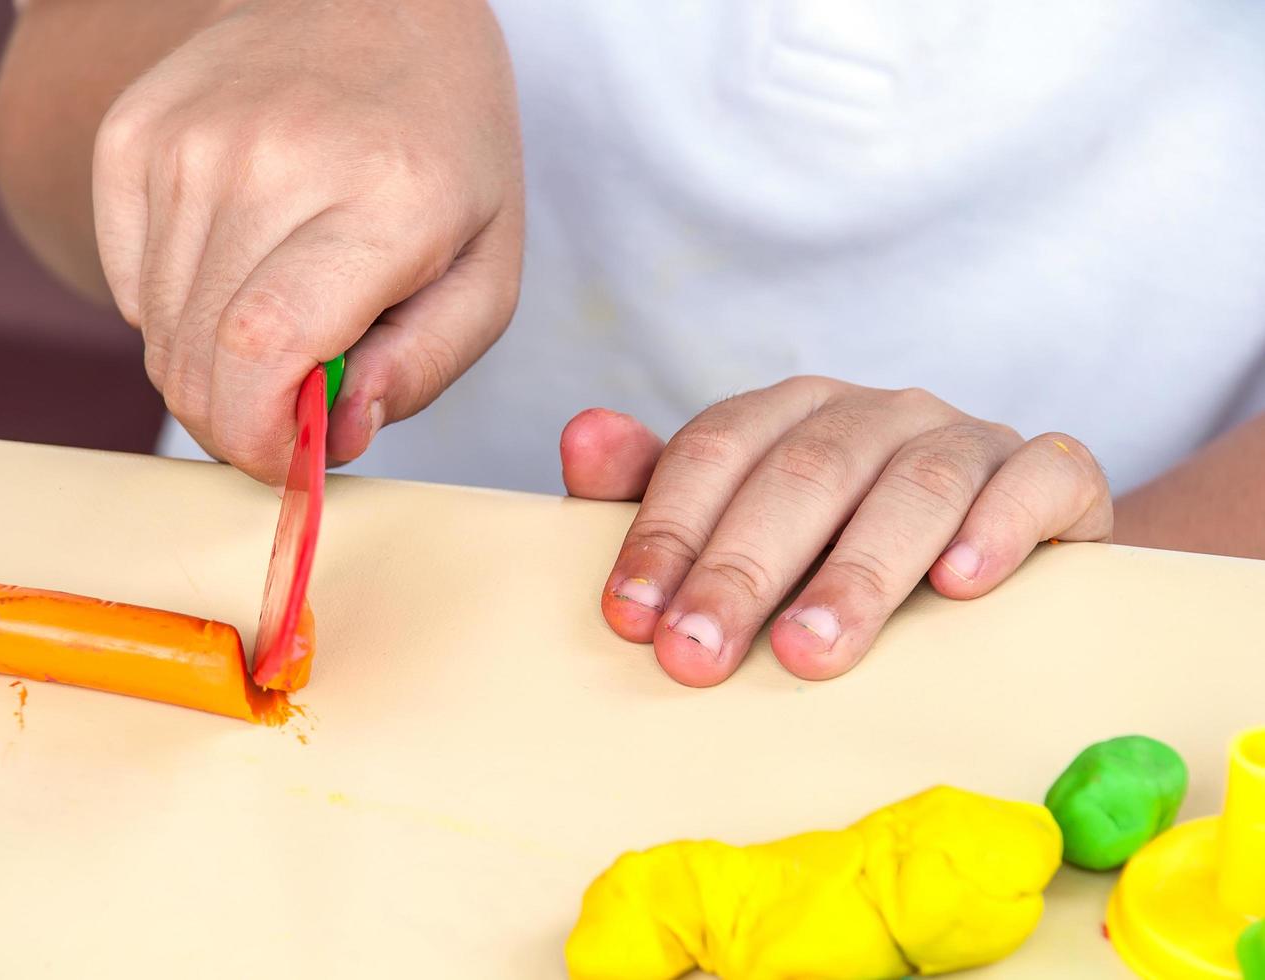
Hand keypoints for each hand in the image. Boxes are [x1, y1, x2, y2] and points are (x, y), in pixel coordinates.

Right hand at [92, 0, 522, 482]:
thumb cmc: (446, 152)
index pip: (265, 348)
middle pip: (199, 356)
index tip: (289, 460)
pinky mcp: (133, 134)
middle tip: (282, 419)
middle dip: (233, 425)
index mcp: (382, 197)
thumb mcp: (487, 269)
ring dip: (207, 369)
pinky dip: (172, 311)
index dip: (259, 437)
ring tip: (273, 328)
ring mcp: (188, 140)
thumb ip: (425, 365)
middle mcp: (270, 158)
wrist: (376, 1)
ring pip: (157, 330)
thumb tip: (337, 433)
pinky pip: (126, 281)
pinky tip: (232, 271)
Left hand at [561, 378, 1112, 685]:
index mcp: (790, 415)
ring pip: (914, 484)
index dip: (667, 531)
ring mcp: (966, 437)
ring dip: (858, 571)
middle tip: (700, 655)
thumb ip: (655, 489)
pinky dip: (999, 525)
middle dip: (742, 568)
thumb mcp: (743, 524)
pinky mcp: (1054, 471)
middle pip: (803, 473)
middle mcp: (875, 413)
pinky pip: (1037, 478)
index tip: (631, 618)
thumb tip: (579, 438)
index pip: (714, 452)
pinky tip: (962, 585)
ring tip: (811, 650)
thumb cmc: (846, 547)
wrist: (1003, 548)